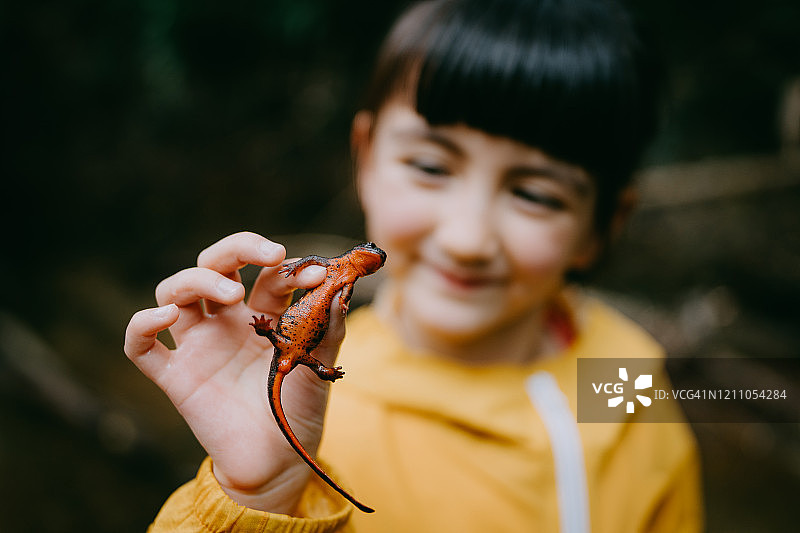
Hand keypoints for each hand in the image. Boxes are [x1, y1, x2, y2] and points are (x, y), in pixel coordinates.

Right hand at [124, 232, 346, 512]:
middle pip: (214, 264)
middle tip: (270, 255)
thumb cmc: (299, 410)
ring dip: (197, 279)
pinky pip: (141, 346)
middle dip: (237, 248)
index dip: (288, 266)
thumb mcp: (321, 366)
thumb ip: (329, 328)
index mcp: (262, 314)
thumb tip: (340, 289)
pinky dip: (142, 325)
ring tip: (231, 291)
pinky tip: (165, 316)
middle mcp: (226, 322)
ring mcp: (198, 346)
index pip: (266, 273)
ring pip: (175, 292)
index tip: (315, 273)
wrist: (278, 462)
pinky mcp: (176, 377)